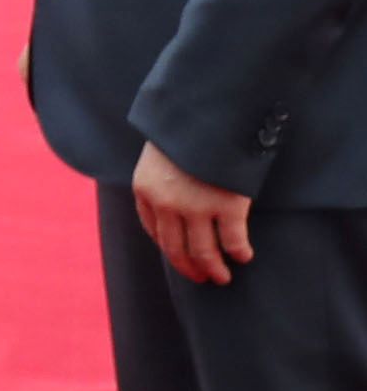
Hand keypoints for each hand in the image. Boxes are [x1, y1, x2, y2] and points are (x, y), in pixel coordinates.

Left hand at [135, 140, 256, 284]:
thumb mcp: (161, 153)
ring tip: (223, 277)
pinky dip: (239, 253)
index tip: (181, 259)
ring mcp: (196, 207)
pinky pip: (233, 241)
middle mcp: (167, 204)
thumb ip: (164, 178)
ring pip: (203, 252)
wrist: (209, 112)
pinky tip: (244, 257)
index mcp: (145, 190)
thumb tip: (174, 203)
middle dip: (190, 267)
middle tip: (204, 278)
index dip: (169, 249)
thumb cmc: (188, 129)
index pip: (154, 230)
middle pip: (176, 248)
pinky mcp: (227, 206)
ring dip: (214, 269)